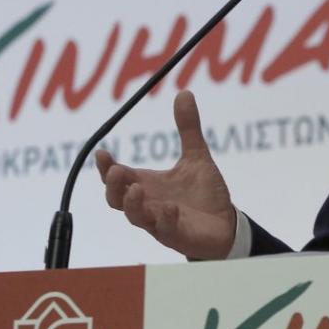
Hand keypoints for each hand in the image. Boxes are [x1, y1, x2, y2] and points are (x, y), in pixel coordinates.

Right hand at [98, 90, 236, 258]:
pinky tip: (170, 208)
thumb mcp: (196, 156)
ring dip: (132, 204)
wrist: (226, 223)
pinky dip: (165, 219)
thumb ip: (188, 128)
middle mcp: (148, 204)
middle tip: (115, 171)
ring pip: (135, 217)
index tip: (102, 152)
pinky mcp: (177, 236)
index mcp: (147, 185)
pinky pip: (165, 230)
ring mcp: (160, 222)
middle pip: (116, 199)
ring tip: (136, 188)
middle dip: (112, 186)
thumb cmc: (205, 193)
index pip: (117, 177)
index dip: (105, 167)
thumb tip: (184, 93)